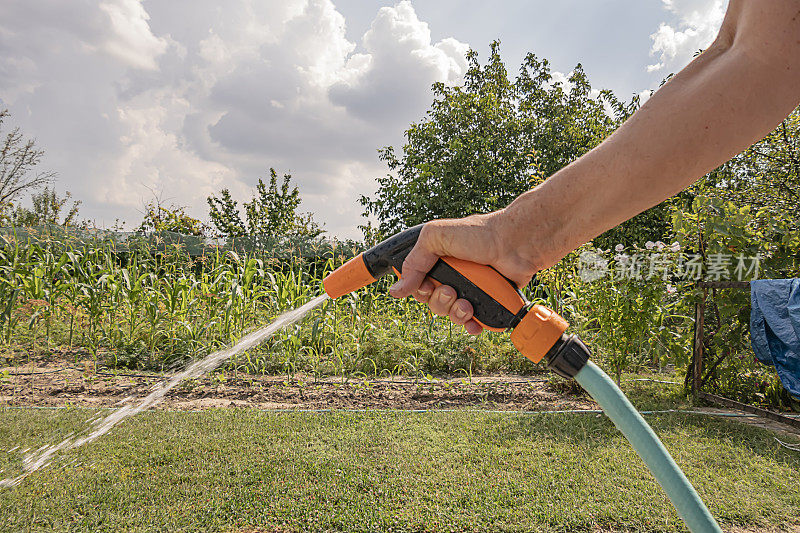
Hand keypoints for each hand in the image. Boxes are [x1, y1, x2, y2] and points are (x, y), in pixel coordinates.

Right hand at [388, 211, 538, 334]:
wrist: (516, 244)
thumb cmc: (481, 234)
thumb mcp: (436, 236)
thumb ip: (414, 261)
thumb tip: (397, 289)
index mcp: (438, 261)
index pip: (417, 285)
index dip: (419, 290)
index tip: (428, 285)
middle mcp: (453, 276)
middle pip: (433, 303)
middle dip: (439, 301)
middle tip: (451, 291)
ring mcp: (470, 290)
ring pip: (451, 315)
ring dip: (456, 314)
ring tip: (468, 304)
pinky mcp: (487, 302)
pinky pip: (473, 323)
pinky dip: (472, 326)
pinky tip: (475, 322)